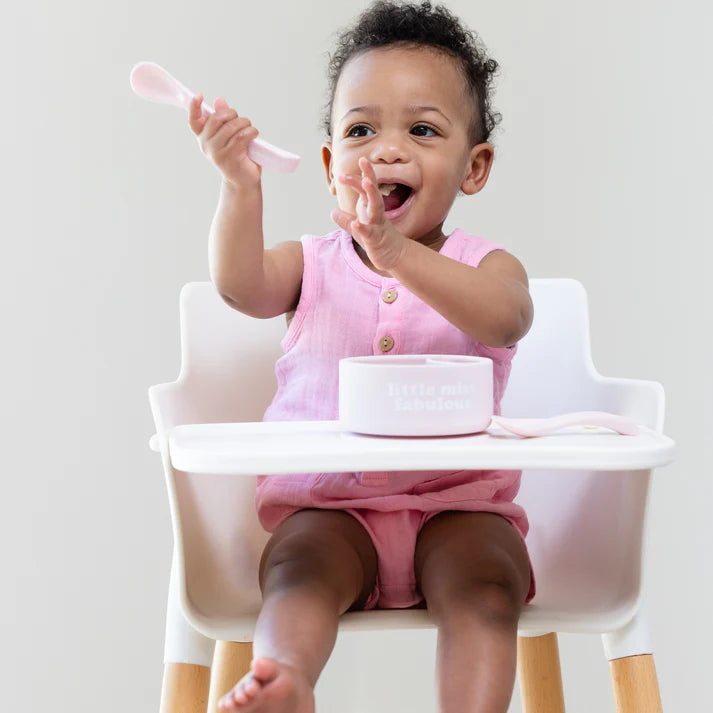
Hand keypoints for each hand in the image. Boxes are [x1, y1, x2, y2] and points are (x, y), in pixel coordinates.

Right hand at [189, 95, 261, 186]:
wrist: (243, 180)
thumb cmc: (237, 156)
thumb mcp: (228, 135)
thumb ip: (223, 119)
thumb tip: (219, 100)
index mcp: (203, 138)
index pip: (193, 121)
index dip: (194, 107)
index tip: (199, 96)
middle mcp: (207, 145)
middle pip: (215, 119)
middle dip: (231, 114)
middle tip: (242, 120)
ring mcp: (217, 153)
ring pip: (231, 127)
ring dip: (244, 123)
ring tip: (250, 128)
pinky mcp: (230, 157)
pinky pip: (241, 137)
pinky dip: (251, 132)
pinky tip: (254, 134)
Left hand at [330, 157, 407, 271]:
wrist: (395, 256)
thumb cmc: (377, 240)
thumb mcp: (358, 229)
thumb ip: (345, 220)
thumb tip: (332, 211)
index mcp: (370, 208)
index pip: (363, 190)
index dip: (354, 180)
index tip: (341, 173)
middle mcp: (376, 213)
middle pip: (373, 191)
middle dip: (369, 176)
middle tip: (364, 160)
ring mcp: (378, 225)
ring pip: (376, 207)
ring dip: (372, 194)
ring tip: (366, 182)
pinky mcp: (377, 240)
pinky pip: (370, 232)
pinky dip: (362, 228)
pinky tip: (355, 224)